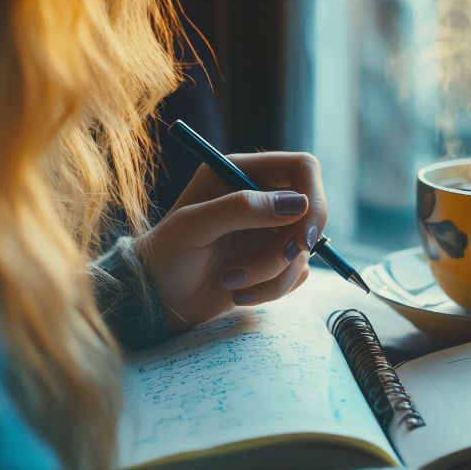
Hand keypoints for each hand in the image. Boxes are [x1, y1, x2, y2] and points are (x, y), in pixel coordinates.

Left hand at [135, 152, 326, 330]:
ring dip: (272, 275)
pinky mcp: (273, 263)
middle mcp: (261, 198)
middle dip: (290, 246)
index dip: (313, 199)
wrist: (157, 301)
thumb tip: (299, 204)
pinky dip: (274, 289)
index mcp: (240, 172)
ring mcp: (269, 232)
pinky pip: (297, 275)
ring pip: (302, 250)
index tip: (303, 238)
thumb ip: (242, 208)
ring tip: (231, 283)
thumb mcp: (194, 226)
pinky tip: (239, 294)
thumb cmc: (166, 256)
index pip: (302, 169)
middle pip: (310, 213)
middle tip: (267, 265)